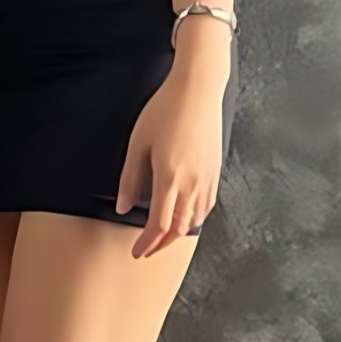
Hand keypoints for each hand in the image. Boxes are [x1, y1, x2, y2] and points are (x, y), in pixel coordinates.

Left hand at [115, 65, 224, 258]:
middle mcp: (192, 183)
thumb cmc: (165, 110)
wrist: (197, 89)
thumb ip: (130, 178)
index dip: (147, 243)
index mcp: (170, 178)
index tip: (136, 252)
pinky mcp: (216, 170)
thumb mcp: (138, 142)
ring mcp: (207, 178)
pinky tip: (186, 216)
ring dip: (178, 233)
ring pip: (194, 220)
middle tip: (147, 250)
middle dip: (162, 244)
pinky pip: (207, 206)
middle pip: (178, 228)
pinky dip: (194, 218)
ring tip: (163, 236)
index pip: (159, 226)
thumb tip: (124, 206)